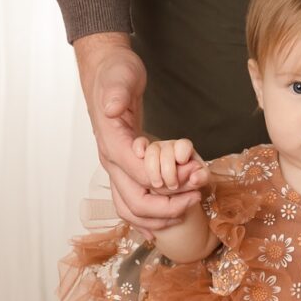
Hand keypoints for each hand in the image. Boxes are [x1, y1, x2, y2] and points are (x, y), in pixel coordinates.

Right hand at [74, 33, 201, 237]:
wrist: (104, 72)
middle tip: (196, 199)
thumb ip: (115, 92)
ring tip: (187, 210)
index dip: (169, 184)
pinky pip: (130, 202)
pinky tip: (161, 228)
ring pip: (130, 210)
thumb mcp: (119, 76)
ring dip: (159, 218)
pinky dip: (146, 219)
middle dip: (168, 208)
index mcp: (111, 142)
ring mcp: (114, 167)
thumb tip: (112, 108)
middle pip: (135, 203)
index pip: (140, 176)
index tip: (194, 181)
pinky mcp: (123, 168)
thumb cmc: (114, 74)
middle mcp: (110, 161)